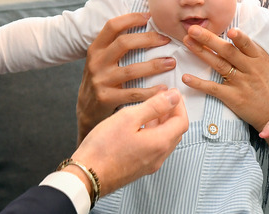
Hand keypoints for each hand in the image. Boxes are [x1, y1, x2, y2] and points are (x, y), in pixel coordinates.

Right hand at [71, 89, 188, 196]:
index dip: (179, 105)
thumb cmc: (103, 147)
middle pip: (176, 132)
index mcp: (160, 143)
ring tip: (150, 109)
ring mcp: (149, 164)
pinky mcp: (139, 168)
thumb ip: (154, 106)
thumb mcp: (129, 118)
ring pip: (165, 140)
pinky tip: (139, 126)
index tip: (171, 93)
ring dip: (163, 123)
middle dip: (172, 113)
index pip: (182, 121)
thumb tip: (174, 97)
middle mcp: (159, 157)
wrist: (87, 175)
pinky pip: (154, 148)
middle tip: (162, 98)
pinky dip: (153, 133)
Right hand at [76, 12, 174, 141]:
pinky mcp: (106, 98)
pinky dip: (151, 91)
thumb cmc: (101, 79)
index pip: (112, 26)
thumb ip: (116, 45)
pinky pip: (133, 93)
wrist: (86, 110)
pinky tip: (163, 88)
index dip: (131, 18)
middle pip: (124, 43)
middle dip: (148, 39)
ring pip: (131, 69)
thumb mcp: (102, 59)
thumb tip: (143, 23)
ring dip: (155, 65)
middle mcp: (96, 62)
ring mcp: (101, 81)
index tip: (150, 17)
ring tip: (171, 63)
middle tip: (166, 39)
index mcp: (96, 48)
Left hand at [181, 26, 268, 130]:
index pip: (247, 45)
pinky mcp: (233, 97)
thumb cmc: (267, 83)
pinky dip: (199, 83)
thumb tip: (229, 32)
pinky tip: (186, 77)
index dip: (239, 38)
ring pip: (219, 65)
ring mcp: (241, 83)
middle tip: (193, 29)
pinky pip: (213, 89)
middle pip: (228, 52)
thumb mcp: (264, 63)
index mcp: (258, 57)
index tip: (230, 30)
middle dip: (209, 39)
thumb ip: (248, 50)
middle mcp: (250, 68)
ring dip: (201, 52)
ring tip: (187, 42)